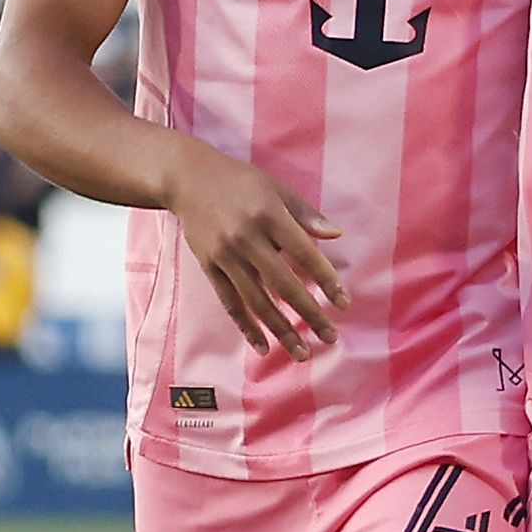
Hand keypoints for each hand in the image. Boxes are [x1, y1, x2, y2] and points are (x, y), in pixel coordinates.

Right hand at [162, 139, 344, 359]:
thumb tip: (336, 235)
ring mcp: (225, 256)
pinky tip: (262, 346)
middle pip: (283, 285)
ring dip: (281, 329)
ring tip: (301, 352)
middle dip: (309, 314)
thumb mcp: (276, 189)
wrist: (187, 179)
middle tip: (330, 337)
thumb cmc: (239, 182)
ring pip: (256, 301)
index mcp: (269, 216)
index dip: (326, 280)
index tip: (343, 303)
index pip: (305, 254)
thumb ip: (305, 214)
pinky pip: (230, 303)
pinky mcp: (210, 267)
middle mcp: (247, 238)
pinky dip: (246, 327)